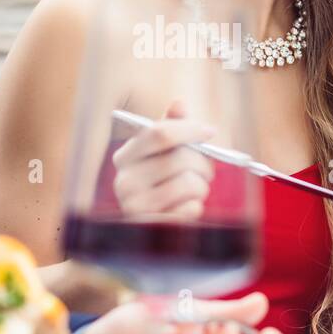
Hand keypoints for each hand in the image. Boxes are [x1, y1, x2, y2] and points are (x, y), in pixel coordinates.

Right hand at [111, 100, 214, 220]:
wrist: (153, 230)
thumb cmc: (162, 184)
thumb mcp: (164, 154)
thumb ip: (172, 128)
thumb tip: (179, 103)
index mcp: (124, 156)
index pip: (159, 133)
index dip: (190, 129)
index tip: (210, 131)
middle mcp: (123, 181)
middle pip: (180, 158)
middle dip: (203, 163)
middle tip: (205, 171)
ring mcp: (134, 206)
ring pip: (189, 183)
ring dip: (201, 187)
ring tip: (193, 192)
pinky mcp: (151, 228)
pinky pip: (190, 209)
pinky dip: (196, 207)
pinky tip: (185, 208)